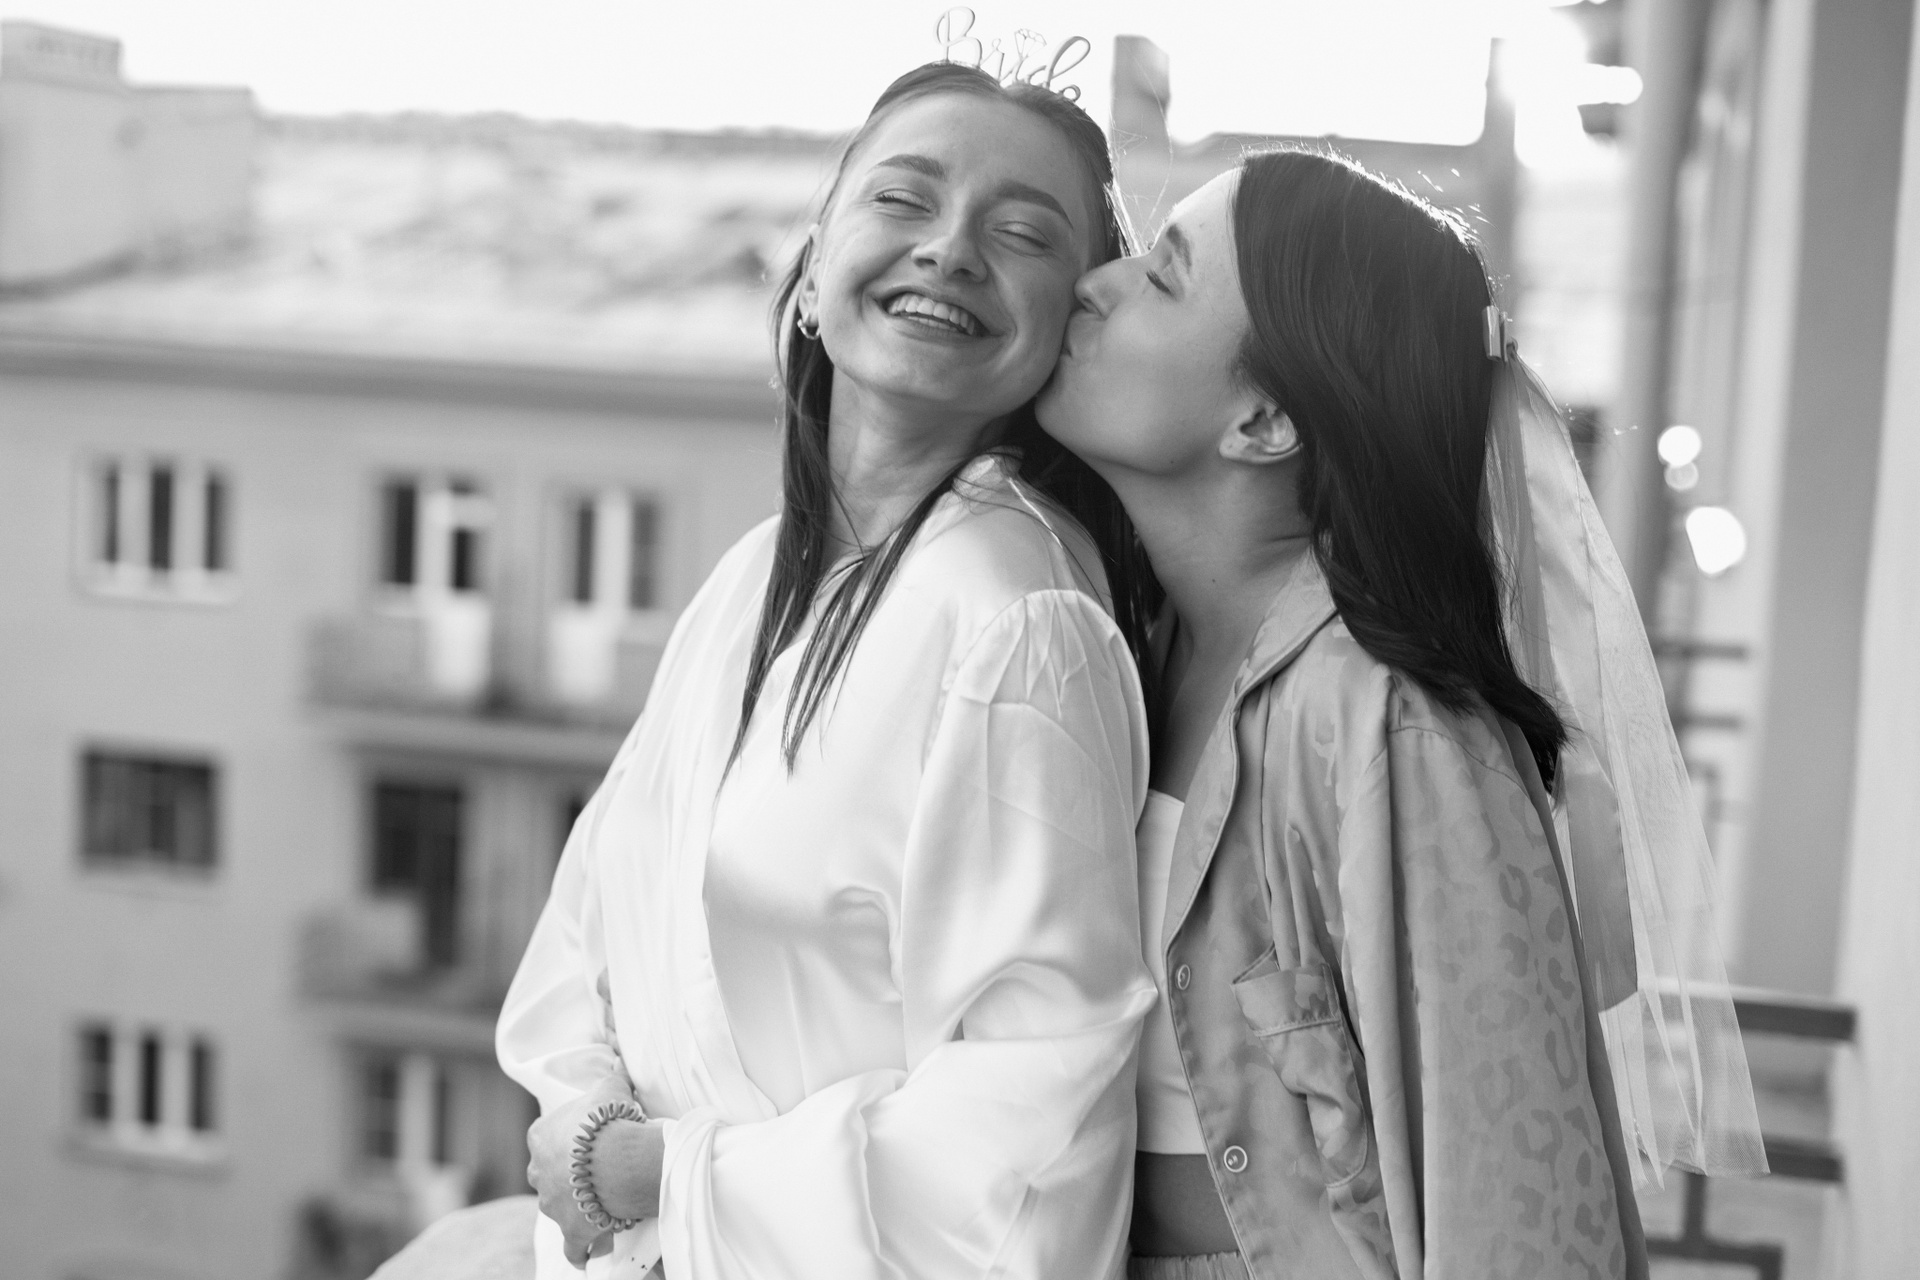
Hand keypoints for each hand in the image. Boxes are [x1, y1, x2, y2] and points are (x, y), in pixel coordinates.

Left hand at [526, 1072, 634, 1268]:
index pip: (544, 1139)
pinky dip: (581, 1251)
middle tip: (595, 1174)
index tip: (586, 1142)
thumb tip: (618, 1057)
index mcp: (540, 1137)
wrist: (618, 1158)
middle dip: (566, 1177)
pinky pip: (573, 1248)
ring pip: (559, 1209)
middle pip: (547, 1175)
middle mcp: (538, 1172)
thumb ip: (611, 1076)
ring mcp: (552, 1205)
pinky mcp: (570, 1231)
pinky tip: (591, 1252)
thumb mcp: (610, 1088)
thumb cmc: (610, 1120)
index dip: (566, 1141)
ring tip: (604, 1206)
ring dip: (577, 1209)